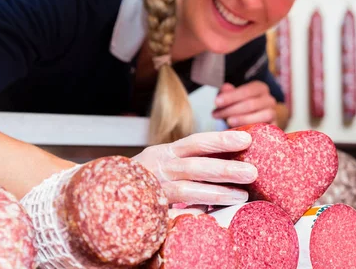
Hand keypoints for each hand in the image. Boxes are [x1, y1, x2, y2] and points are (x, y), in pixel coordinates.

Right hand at [132, 131, 256, 205]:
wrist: (103, 195)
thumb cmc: (146, 178)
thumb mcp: (167, 163)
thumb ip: (193, 162)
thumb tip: (232, 162)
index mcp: (165, 153)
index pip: (195, 142)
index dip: (220, 140)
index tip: (246, 138)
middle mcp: (157, 168)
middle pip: (194, 166)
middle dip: (225, 168)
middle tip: (252, 172)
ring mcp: (151, 190)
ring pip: (185, 191)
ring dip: (215, 193)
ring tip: (241, 195)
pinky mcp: (146, 210)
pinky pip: (170, 215)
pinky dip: (191, 215)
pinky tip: (209, 217)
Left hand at [213, 82, 276, 126]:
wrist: (256, 122)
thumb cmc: (241, 108)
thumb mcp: (233, 99)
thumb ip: (229, 93)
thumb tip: (225, 87)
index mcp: (260, 88)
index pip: (247, 90)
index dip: (231, 96)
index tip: (216, 102)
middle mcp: (269, 100)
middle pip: (251, 104)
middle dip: (231, 109)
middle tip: (216, 114)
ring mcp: (273, 115)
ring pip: (261, 116)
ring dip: (242, 120)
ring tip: (228, 122)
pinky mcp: (274, 128)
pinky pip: (266, 130)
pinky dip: (252, 131)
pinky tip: (239, 132)